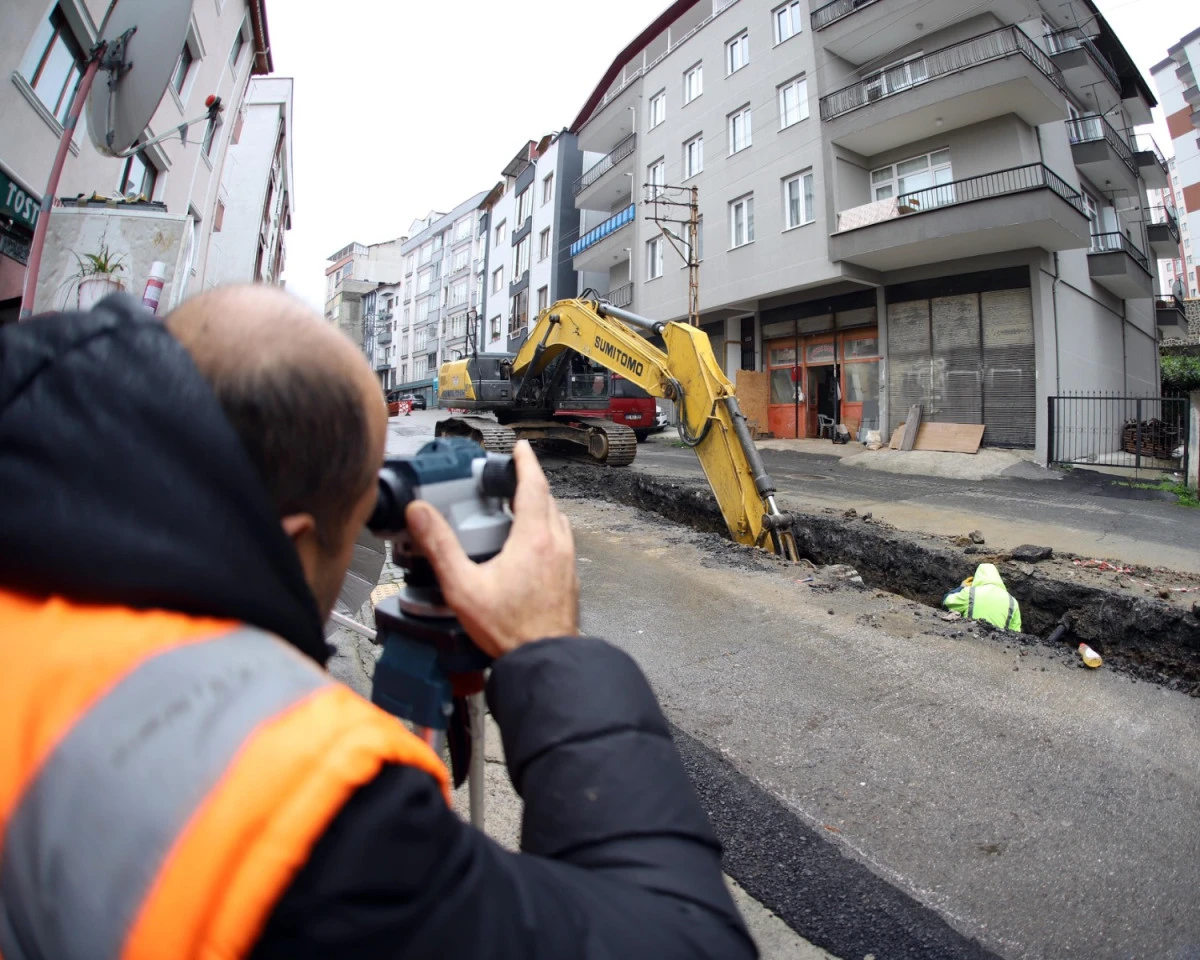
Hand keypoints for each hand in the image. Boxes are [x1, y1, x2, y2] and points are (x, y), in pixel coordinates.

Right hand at [404, 440, 578, 657]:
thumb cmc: (510, 629)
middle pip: (546, 500)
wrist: (545, 659)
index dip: (525, 462)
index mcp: (534, 538)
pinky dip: (545, 531)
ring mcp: (566, 562)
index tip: (520, 448)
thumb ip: (440, 546)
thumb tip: (420, 513)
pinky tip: (528, 547)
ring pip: (556, 521)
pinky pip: (560, 542)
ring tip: (516, 510)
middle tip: (509, 479)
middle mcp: (556, 544)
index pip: (533, 485)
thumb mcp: (463, 586)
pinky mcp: (569, 579)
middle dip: (529, 484)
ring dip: (539, 508)